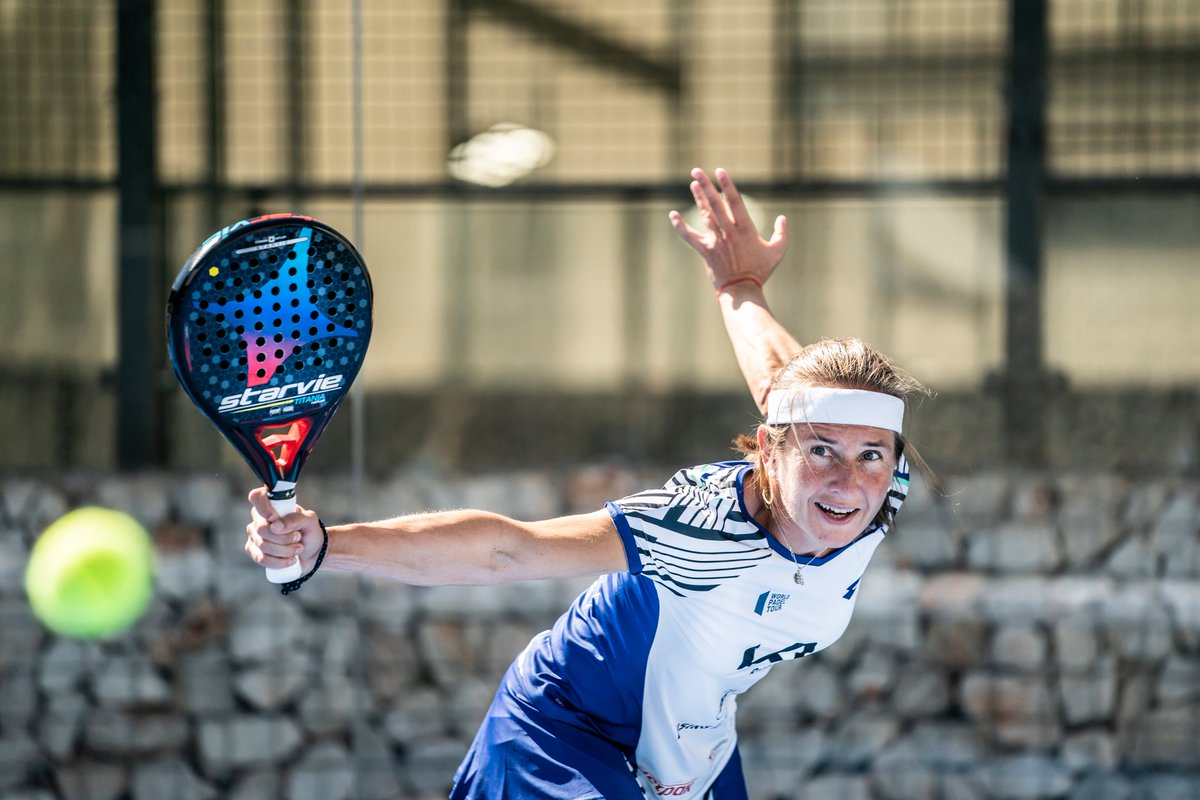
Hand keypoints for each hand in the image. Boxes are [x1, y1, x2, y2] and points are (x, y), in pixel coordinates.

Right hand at [244, 487, 324, 572]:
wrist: (313, 552)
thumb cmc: (310, 531)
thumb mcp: (310, 520)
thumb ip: (296, 518)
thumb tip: (276, 526)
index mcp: (271, 505)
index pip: (256, 497)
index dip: (264, 508)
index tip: (276, 518)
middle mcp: (259, 518)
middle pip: (261, 529)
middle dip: (284, 538)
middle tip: (298, 537)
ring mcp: (254, 535)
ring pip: (263, 545)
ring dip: (285, 550)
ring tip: (298, 548)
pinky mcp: (254, 551)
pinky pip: (261, 559)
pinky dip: (279, 562)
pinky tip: (291, 560)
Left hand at [669, 167, 788, 291]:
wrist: (742, 290)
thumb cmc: (760, 271)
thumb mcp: (777, 252)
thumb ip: (782, 234)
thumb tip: (782, 218)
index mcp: (746, 229)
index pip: (735, 201)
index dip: (727, 185)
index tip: (720, 171)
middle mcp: (729, 231)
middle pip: (715, 204)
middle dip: (706, 186)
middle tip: (697, 171)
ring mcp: (716, 241)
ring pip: (705, 215)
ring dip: (698, 198)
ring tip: (693, 183)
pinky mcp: (705, 251)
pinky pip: (690, 237)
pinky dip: (680, 226)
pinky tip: (672, 215)